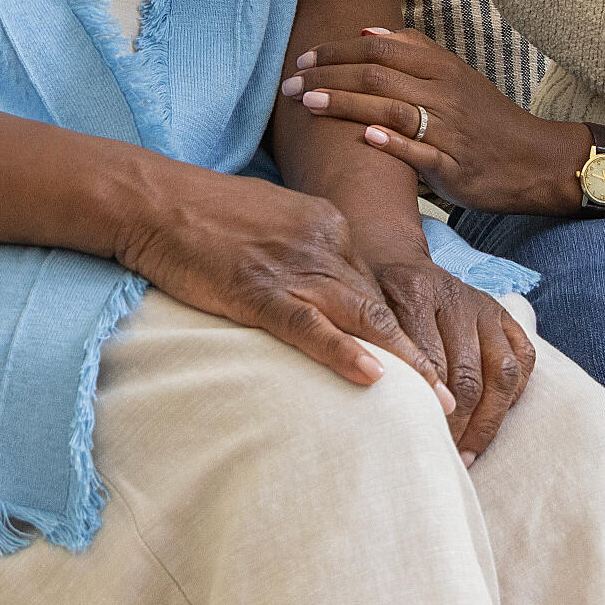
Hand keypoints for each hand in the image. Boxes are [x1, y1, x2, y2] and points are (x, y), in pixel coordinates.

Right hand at [114, 166, 442, 399]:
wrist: (152, 199)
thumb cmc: (202, 212)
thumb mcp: (271, 218)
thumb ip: (306, 248)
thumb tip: (326, 288)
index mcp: (327, 223)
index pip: (376, 284)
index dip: (403, 329)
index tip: (426, 365)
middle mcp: (322, 242)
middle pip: (381, 305)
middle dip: (421, 355)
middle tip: (452, 398)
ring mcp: (292, 266)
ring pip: (362, 319)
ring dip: (404, 364)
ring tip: (434, 405)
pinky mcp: (257, 291)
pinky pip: (310, 327)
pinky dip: (344, 353)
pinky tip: (373, 378)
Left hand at [284, 23, 587, 215]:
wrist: (533, 159)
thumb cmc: (486, 117)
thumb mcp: (455, 75)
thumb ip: (414, 51)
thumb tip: (366, 32)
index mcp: (441, 68)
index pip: (379, 51)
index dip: (337, 52)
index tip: (303, 58)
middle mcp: (443, 94)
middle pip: (377, 77)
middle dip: (327, 78)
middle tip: (289, 83)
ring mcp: (449, 131)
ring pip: (392, 110)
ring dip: (346, 106)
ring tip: (308, 104)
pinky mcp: (454, 167)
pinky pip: (420, 153)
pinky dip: (392, 144)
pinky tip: (365, 138)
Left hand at [372, 258, 532, 460]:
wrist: (390, 256)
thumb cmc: (366, 294)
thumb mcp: (354, 312)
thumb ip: (365, 348)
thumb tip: (375, 400)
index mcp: (414, 292)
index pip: (429, 364)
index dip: (427, 409)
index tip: (420, 441)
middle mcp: (456, 297)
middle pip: (467, 375)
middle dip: (458, 423)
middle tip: (443, 454)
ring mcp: (484, 305)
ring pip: (501, 372)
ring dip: (488, 419)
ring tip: (468, 451)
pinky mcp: (503, 314)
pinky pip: (523, 359)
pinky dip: (512, 395)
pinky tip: (492, 420)